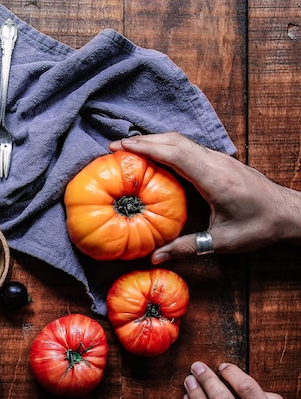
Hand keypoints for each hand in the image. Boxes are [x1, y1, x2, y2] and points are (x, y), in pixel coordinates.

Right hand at [108, 132, 300, 263]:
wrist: (289, 213)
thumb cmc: (258, 227)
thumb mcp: (221, 241)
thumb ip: (187, 247)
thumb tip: (155, 258)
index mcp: (213, 178)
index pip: (174, 153)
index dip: (145, 147)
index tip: (119, 148)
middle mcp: (215, 162)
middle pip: (174, 141)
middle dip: (142, 140)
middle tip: (114, 147)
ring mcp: (218, 158)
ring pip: (181, 141)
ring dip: (154, 141)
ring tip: (128, 149)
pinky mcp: (220, 161)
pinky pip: (188, 148)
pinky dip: (166, 147)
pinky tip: (155, 156)